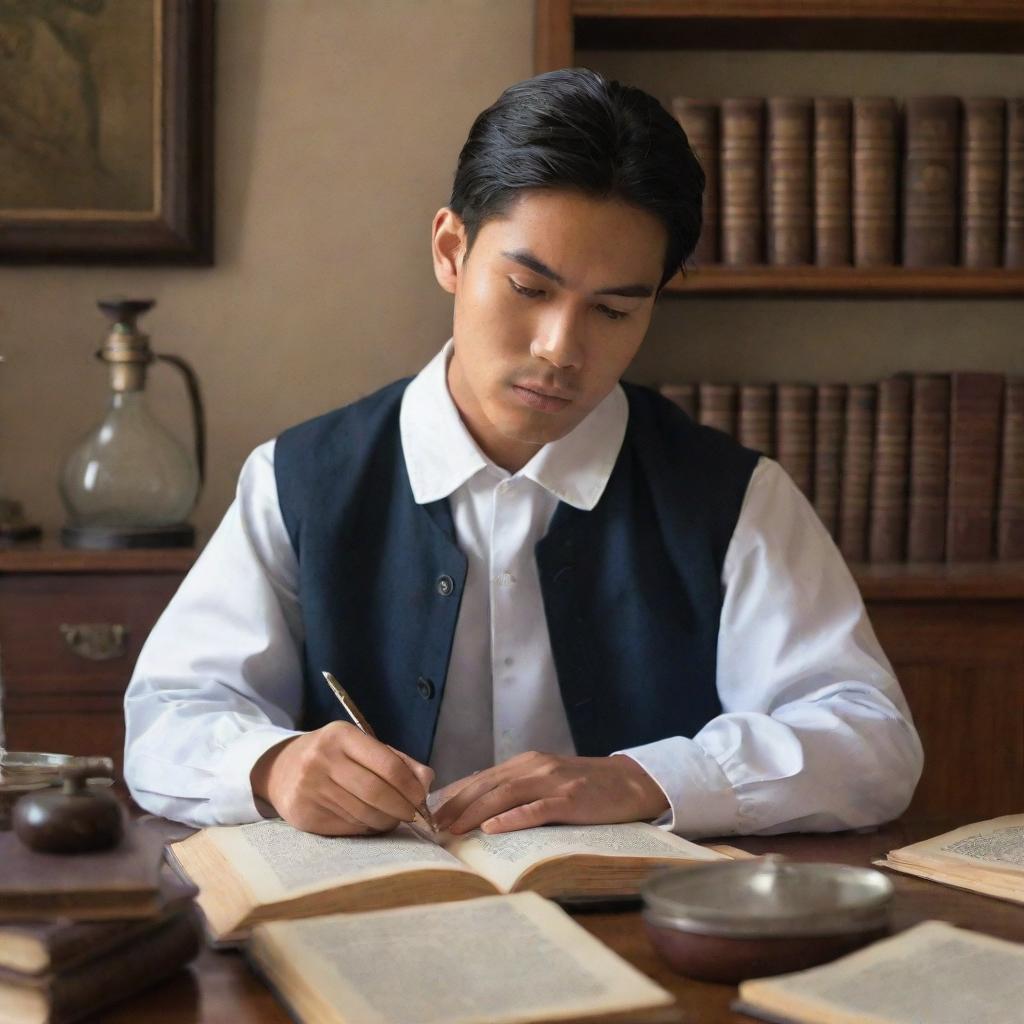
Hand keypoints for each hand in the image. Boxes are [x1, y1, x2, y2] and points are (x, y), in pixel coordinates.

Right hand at [250, 722, 433, 835]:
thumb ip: (397, 761)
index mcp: (341, 735)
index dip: (410, 786)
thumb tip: (427, 781)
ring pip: (364, 814)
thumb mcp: (361, 746)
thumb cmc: (333, 756)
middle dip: (402, 808)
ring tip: (392, 816)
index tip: (422, 797)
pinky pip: (349, 827)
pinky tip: (369, 820)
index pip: (387, 765)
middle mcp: (322, 759)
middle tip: (413, 814)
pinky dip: (367, 827)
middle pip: (377, 793)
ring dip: (387, 820)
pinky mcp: (304, 816)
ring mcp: (310, 789)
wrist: (281, 769)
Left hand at [432, 752, 668, 834]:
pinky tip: (494, 828)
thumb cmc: (587, 787)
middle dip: (456, 806)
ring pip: (505, 795)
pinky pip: (538, 809)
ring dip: (475, 812)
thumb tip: (481, 808)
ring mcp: (553, 782)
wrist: (631, 781)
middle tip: (433, 826)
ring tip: (453, 829)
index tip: (430, 813)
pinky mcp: (571, 800)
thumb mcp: (547, 780)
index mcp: (526, 763)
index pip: (481, 778)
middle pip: (487, 785)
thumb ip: (518, 788)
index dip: (455, 795)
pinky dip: (513, 818)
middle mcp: (535, 767)